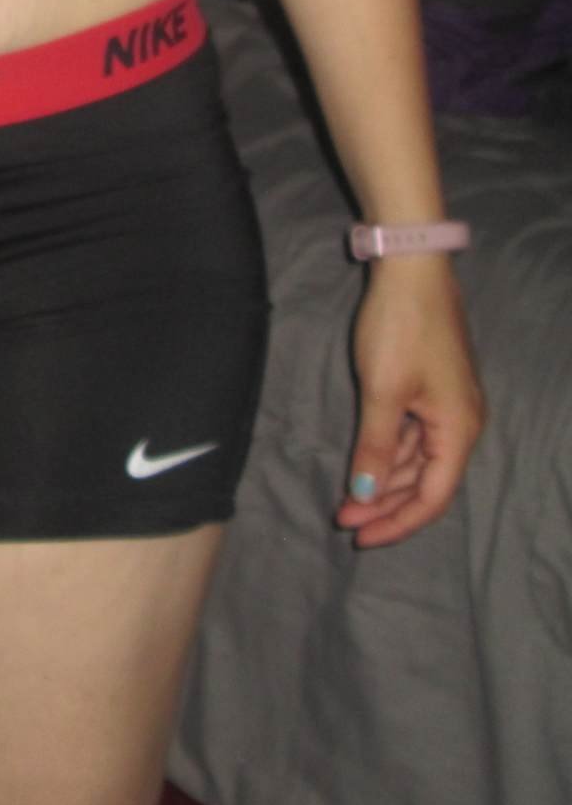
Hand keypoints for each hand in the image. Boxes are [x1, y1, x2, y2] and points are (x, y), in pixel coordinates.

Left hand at [333, 257, 484, 547]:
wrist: (412, 269)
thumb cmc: (400, 329)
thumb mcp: (382, 392)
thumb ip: (374, 447)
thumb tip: (365, 494)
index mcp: (458, 429)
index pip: (432, 497)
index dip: (397, 522)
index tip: (360, 535)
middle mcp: (461, 422)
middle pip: (425, 481)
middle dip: (384, 502)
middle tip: (342, 517)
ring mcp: (447, 403)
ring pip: (417, 458)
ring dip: (383, 479)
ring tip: (346, 496)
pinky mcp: (431, 386)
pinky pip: (412, 433)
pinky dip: (387, 451)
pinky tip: (363, 462)